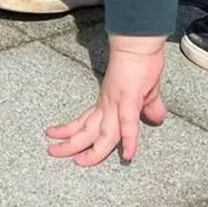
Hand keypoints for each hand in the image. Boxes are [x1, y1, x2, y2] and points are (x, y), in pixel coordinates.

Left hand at [47, 35, 167, 165]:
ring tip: (78, 162)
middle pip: (86, 130)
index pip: (84, 122)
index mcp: (106, 103)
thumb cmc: (139, 64)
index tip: (54, 138)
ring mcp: (116, 103)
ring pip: (103, 133)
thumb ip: (148, 108)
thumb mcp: (145, 92)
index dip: (70, 132)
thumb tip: (157, 119)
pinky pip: (128, 123)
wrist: (137, 44)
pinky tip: (128, 155)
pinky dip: (128, 140)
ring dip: (92, 150)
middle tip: (51, 152)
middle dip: (69, 144)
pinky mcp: (130, 99)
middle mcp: (107, 105)